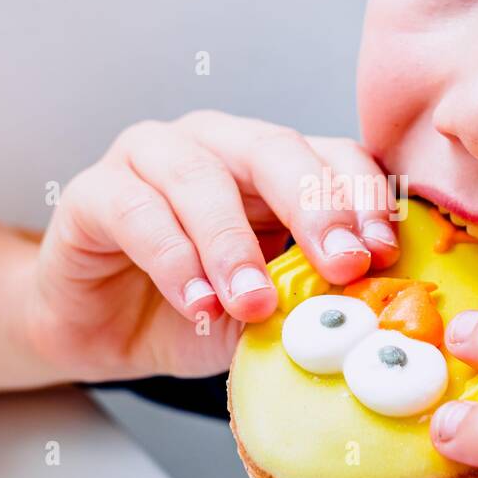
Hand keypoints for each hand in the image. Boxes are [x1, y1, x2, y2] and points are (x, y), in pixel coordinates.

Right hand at [23, 110, 399, 381]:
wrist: (100, 334)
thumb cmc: (192, 310)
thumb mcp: (268, 310)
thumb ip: (309, 296)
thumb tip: (370, 308)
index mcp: (272, 163)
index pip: (332, 156)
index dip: (362, 199)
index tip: (384, 253)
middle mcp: (216, 144)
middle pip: (274, 149)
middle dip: (315, 207)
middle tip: (341, 265)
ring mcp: (150, 158)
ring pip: (201, 177)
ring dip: (235, 244)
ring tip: (256, 301)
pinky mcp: (94, 191)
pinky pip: (138, 212)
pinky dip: (174, 260)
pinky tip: (197, 303)